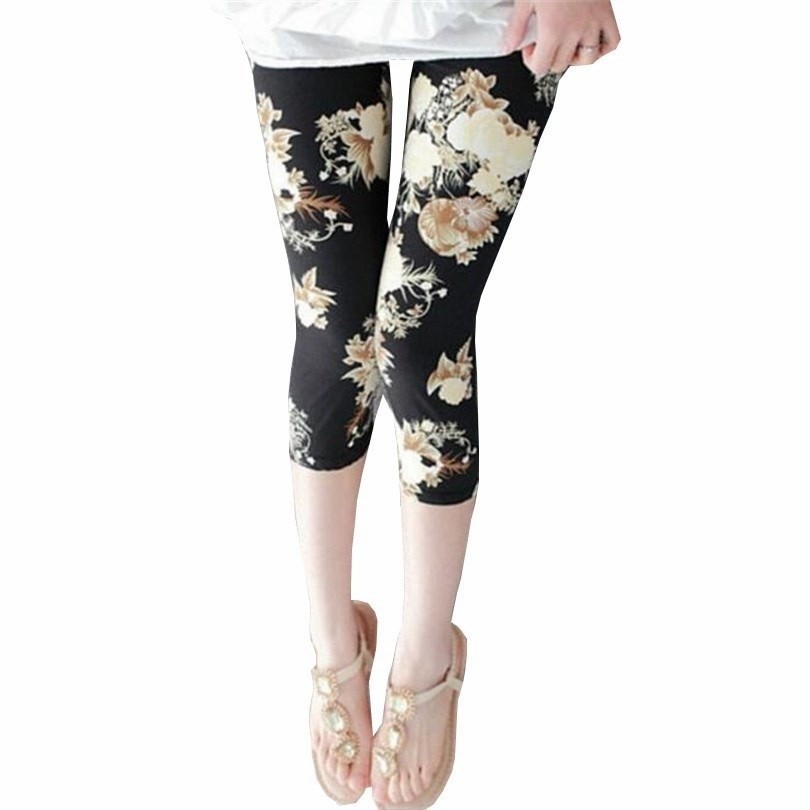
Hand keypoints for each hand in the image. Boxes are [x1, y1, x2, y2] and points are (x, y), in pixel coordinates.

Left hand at [502, 1, 620, 75]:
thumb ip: (516, 26)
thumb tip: (507, 47)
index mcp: (553, 29)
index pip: (541, 67)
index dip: (532, 61)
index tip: (530, 48)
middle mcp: (575, 31)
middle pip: (560, 65)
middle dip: (549, 57)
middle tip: (544, 41)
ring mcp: (593, 24)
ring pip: (586, 59)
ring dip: (573, 56)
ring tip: (565, 44)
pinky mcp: (607, 14)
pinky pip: (611, 42)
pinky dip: (602, 47)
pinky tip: (590, 41)